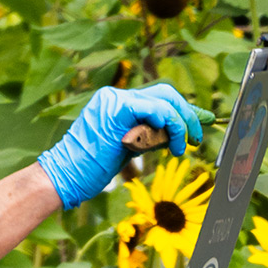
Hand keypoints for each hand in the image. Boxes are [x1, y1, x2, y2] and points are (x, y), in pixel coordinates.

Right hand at [36, 82, 204, 210]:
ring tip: (181, 147)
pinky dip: (170, 125)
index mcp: (115, 102)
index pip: (158, 97)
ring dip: (182, 124)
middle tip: (195, 138)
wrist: (66, 175)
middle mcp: (115, 96)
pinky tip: (171, 144)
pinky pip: (156, 109)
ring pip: (165, 101)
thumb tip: (182, 131)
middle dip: (188, 114)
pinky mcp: (117, 110)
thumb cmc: (93, 167)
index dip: (183, 110)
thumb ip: (152, 134)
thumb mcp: (130, 146)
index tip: (200, 124)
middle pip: (165, 93)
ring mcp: (114, 100)